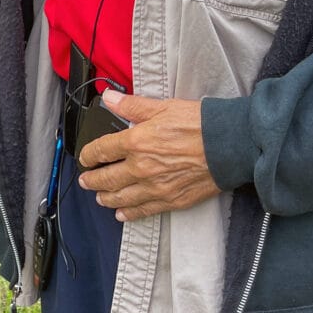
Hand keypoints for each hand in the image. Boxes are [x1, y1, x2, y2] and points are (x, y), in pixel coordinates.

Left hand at [77, 91, 219, 221]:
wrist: (227, 146)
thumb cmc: (198, 124)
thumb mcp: (162, 106)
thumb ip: (132, 105)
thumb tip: (108, 98)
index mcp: (136, 141)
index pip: (102, 150)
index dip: (89, 154)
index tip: (85, 157)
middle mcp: (141, 167)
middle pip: (107, 178)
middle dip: (93, 180)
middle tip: (86, 180)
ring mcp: (155, 187)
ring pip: (121, 197)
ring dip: (106, 198)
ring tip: (100, 197)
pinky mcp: (171, 200)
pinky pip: (144, 211)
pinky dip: (129, 213)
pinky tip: (122, 214)